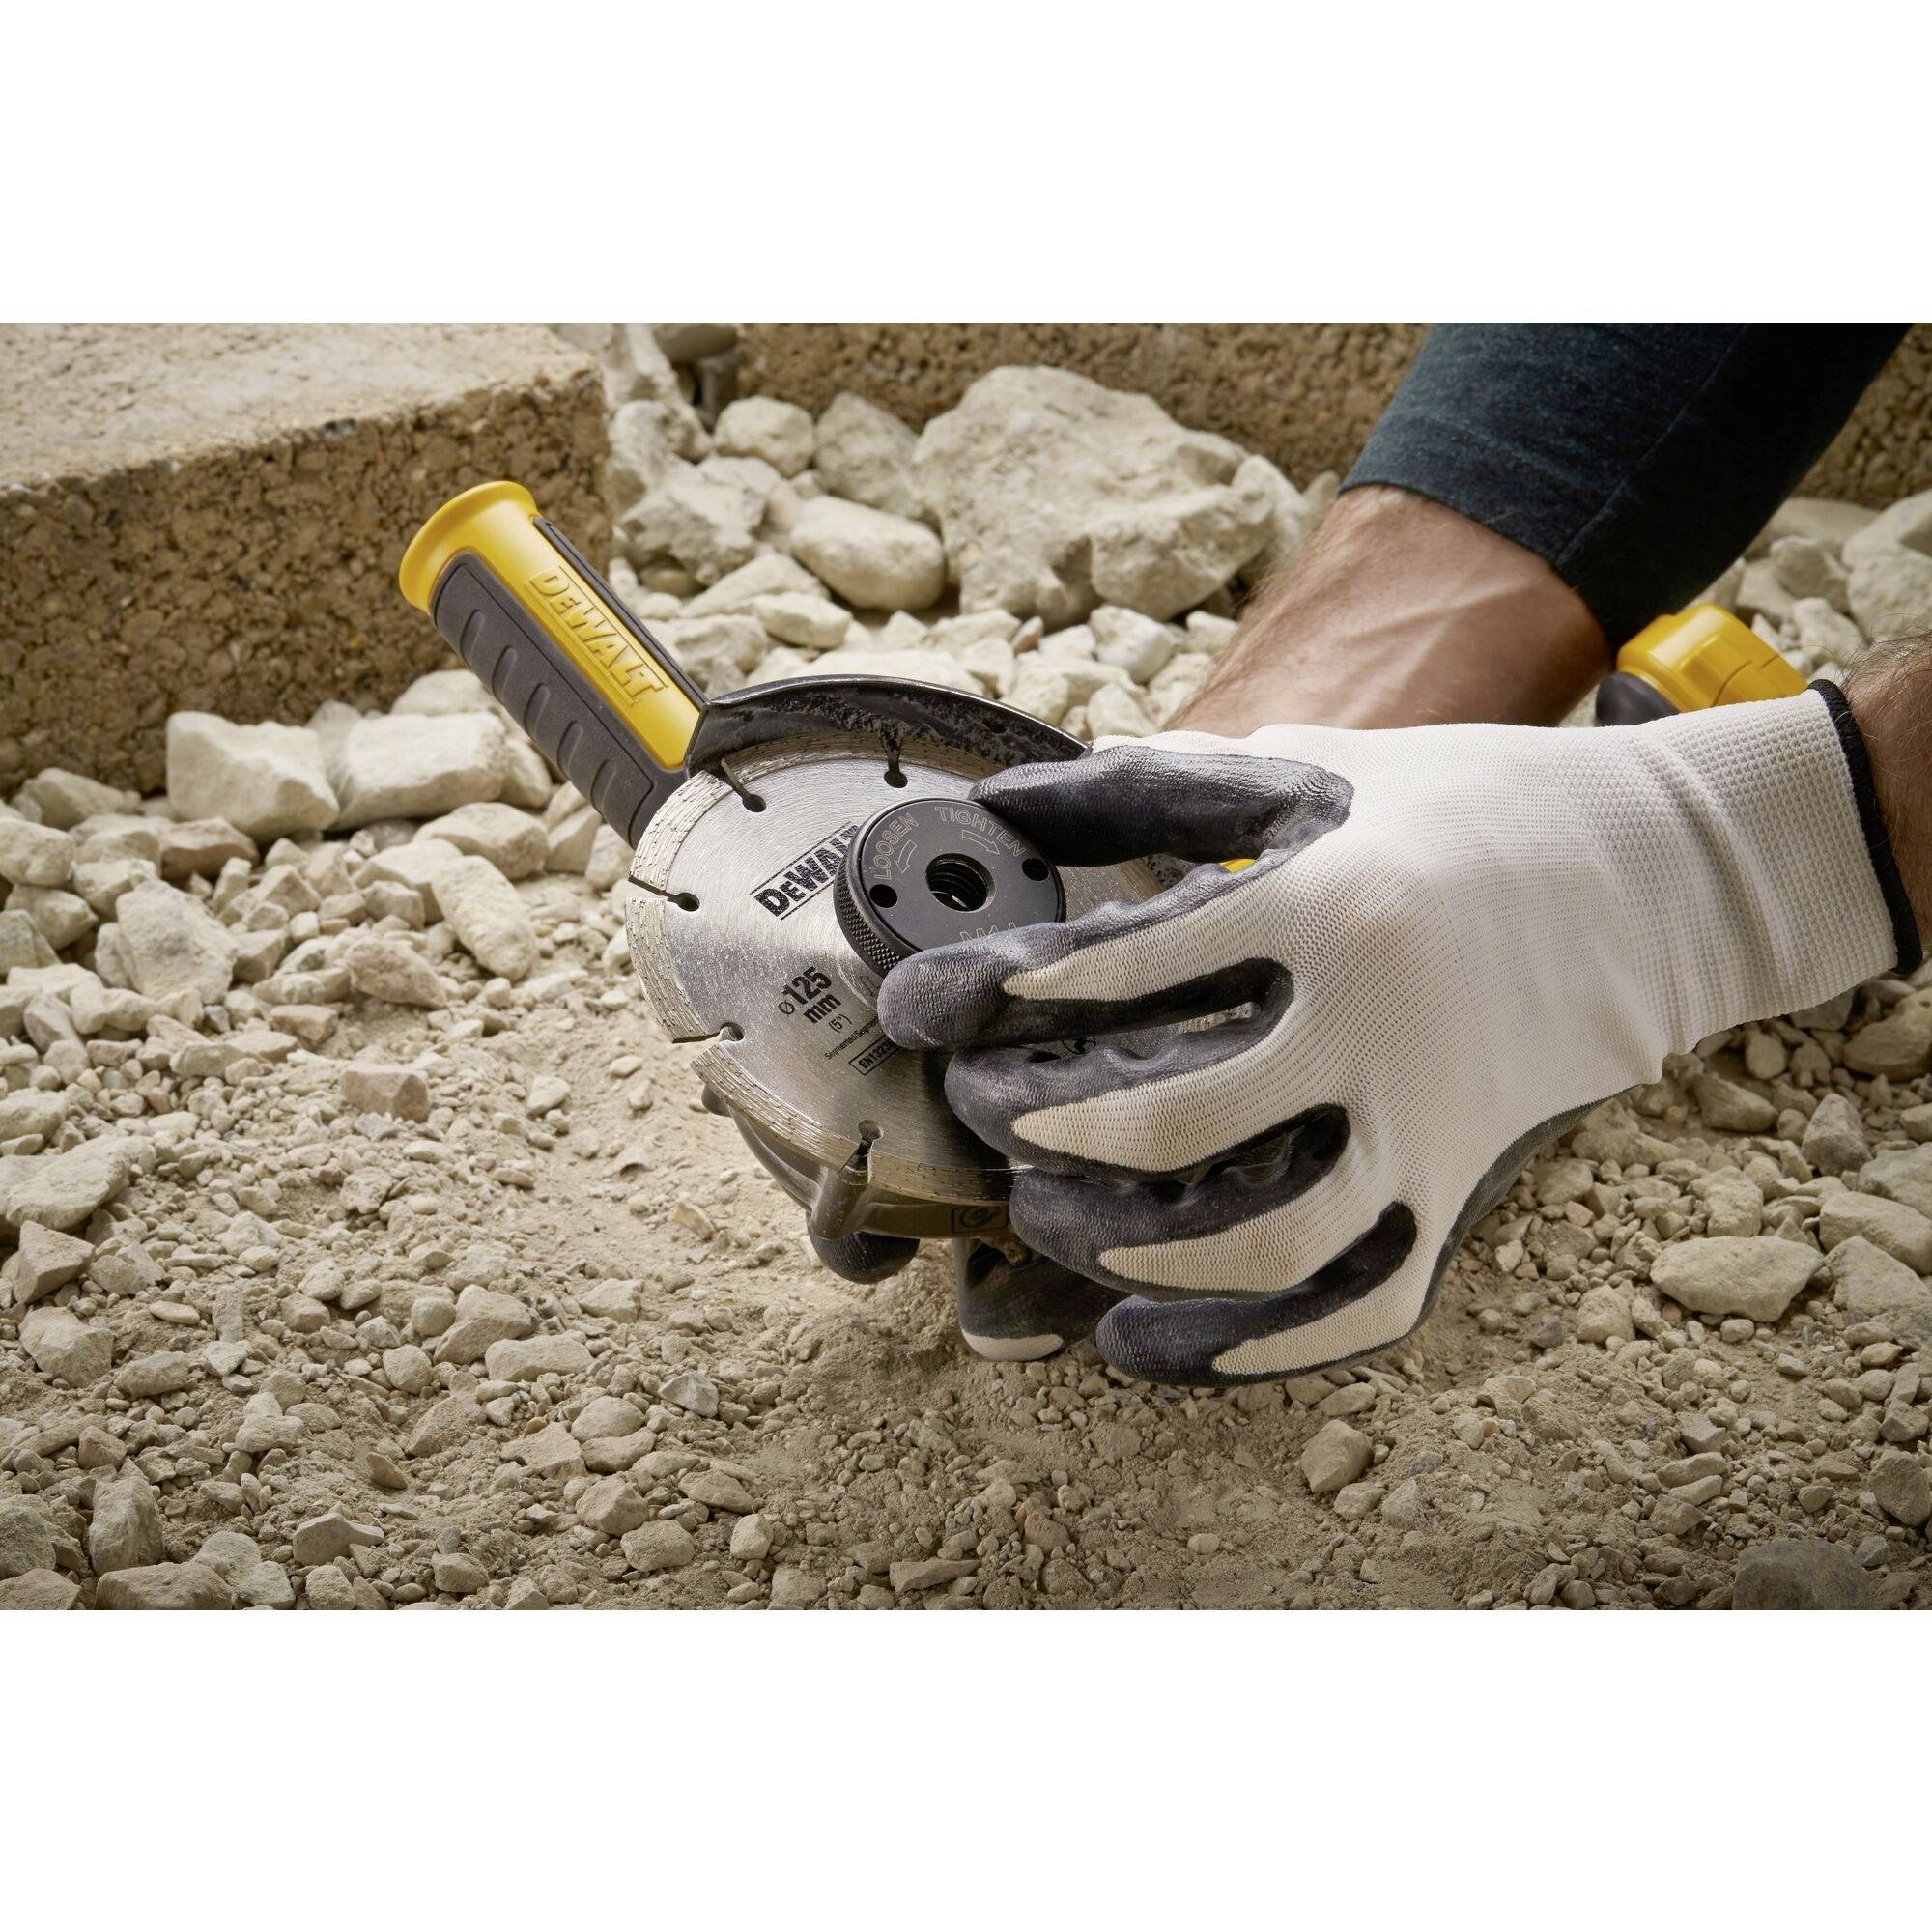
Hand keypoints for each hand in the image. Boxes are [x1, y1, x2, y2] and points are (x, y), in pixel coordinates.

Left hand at [879, 689, 1915, 1384]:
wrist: (1664, 873)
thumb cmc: (1470, 805)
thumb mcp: (1315, 765)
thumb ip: (1154, 788)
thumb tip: (1006, 803)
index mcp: (1322, 898)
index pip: (1122, 964)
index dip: (995, 990)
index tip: (913, 1008)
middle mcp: (1374, 1021)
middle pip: (1172, 1119)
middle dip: (1039, 1127)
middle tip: (975, 1113)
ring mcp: (1429, 1120)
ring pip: (1261, 1242)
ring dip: (1127, 1252)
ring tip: (1043, 1222)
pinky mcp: (1462, 1187)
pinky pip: (1357, 1305)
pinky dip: (1246, 1348)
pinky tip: (1142, 1346)